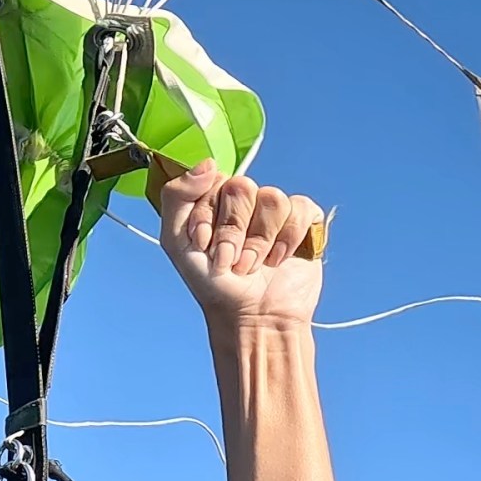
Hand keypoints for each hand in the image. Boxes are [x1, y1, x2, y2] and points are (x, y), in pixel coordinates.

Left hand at [158, 160, 325, 333]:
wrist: (250, 317)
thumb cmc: (211, 284)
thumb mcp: (176, 242)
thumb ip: (177, 197)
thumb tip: (209, 163)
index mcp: (213, 200)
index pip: (212, 181)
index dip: (207, 216)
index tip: (203, 246)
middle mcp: (244, 201)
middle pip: (242, 186)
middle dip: (232, 232)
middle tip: (229, 260)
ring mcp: (274, 210)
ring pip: (272, 198)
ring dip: (259, 242)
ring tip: (252, 265)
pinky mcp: (304, 221)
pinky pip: (300, 208)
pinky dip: (287, 239)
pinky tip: (278, 260)